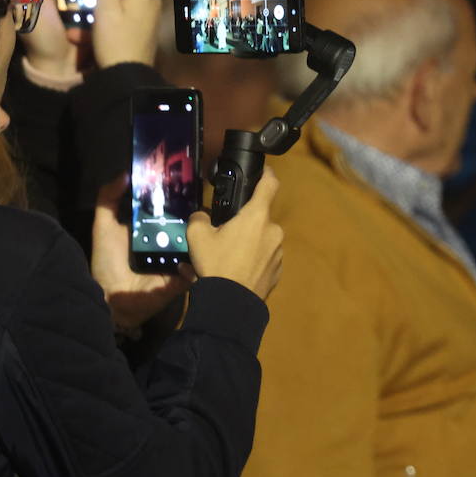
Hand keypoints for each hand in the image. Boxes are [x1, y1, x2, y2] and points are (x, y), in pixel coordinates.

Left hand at [91, 175, 193, 329]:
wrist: (110, 297)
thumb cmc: (107, 260)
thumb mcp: (103, 225)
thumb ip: (109, 198)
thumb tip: (126, 173)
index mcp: (149, 230)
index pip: (167, 211)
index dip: (176, 198)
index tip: (187, 183)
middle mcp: (165, 244)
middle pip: (185, 227)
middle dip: (194, 216)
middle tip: (204, 204)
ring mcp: (175, 262)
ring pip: (195, 246)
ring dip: (201, 238)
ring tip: (210, 225)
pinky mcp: (181, 279)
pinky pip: (196, 269)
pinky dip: (198, 263)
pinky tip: (198, 253)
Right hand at [186, 169, 283, 300]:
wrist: (231, 305)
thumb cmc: (216, 264)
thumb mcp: (197, 237)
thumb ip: (199, 218)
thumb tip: (202, 216)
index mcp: (257, 216)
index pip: (270, 184)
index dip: (266, 173)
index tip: (262, 171)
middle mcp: (273, 231)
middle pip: (258, 218)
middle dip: (243, 224)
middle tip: (224, 235)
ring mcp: (278, 253)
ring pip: (261, 240)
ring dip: (247, 244)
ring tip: (226, 259)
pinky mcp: (278, 272)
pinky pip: (263, 260)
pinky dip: (251, 262)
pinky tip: (234, 273)